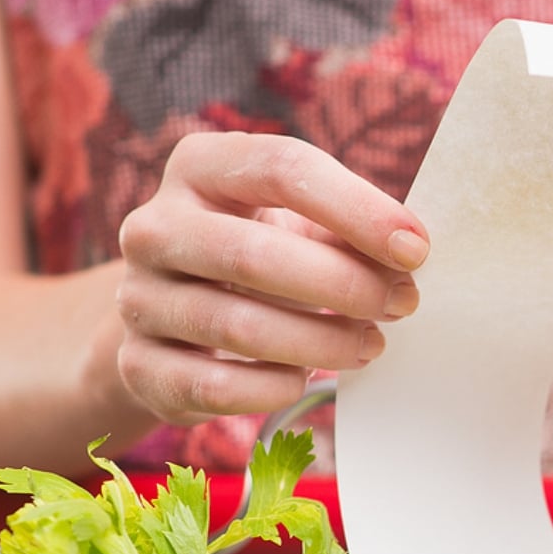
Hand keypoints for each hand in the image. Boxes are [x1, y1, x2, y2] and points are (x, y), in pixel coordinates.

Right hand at [115, 133, 428, 422]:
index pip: (281, 168)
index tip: (415, 249)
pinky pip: (215, 386)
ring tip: (368, 344)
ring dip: (320, 342)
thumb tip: (405, 260)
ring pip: (237, 327)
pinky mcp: (137, 366)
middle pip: (253, 254)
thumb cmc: (253, 258)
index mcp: (198, 167)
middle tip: (399, 305)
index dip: (357, 209)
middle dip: (343, 285)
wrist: (169, 321)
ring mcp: (138, 298)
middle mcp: (153, 227)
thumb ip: (344, 233)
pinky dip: (274, 386)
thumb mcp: (292, 225)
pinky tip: (304, 378)